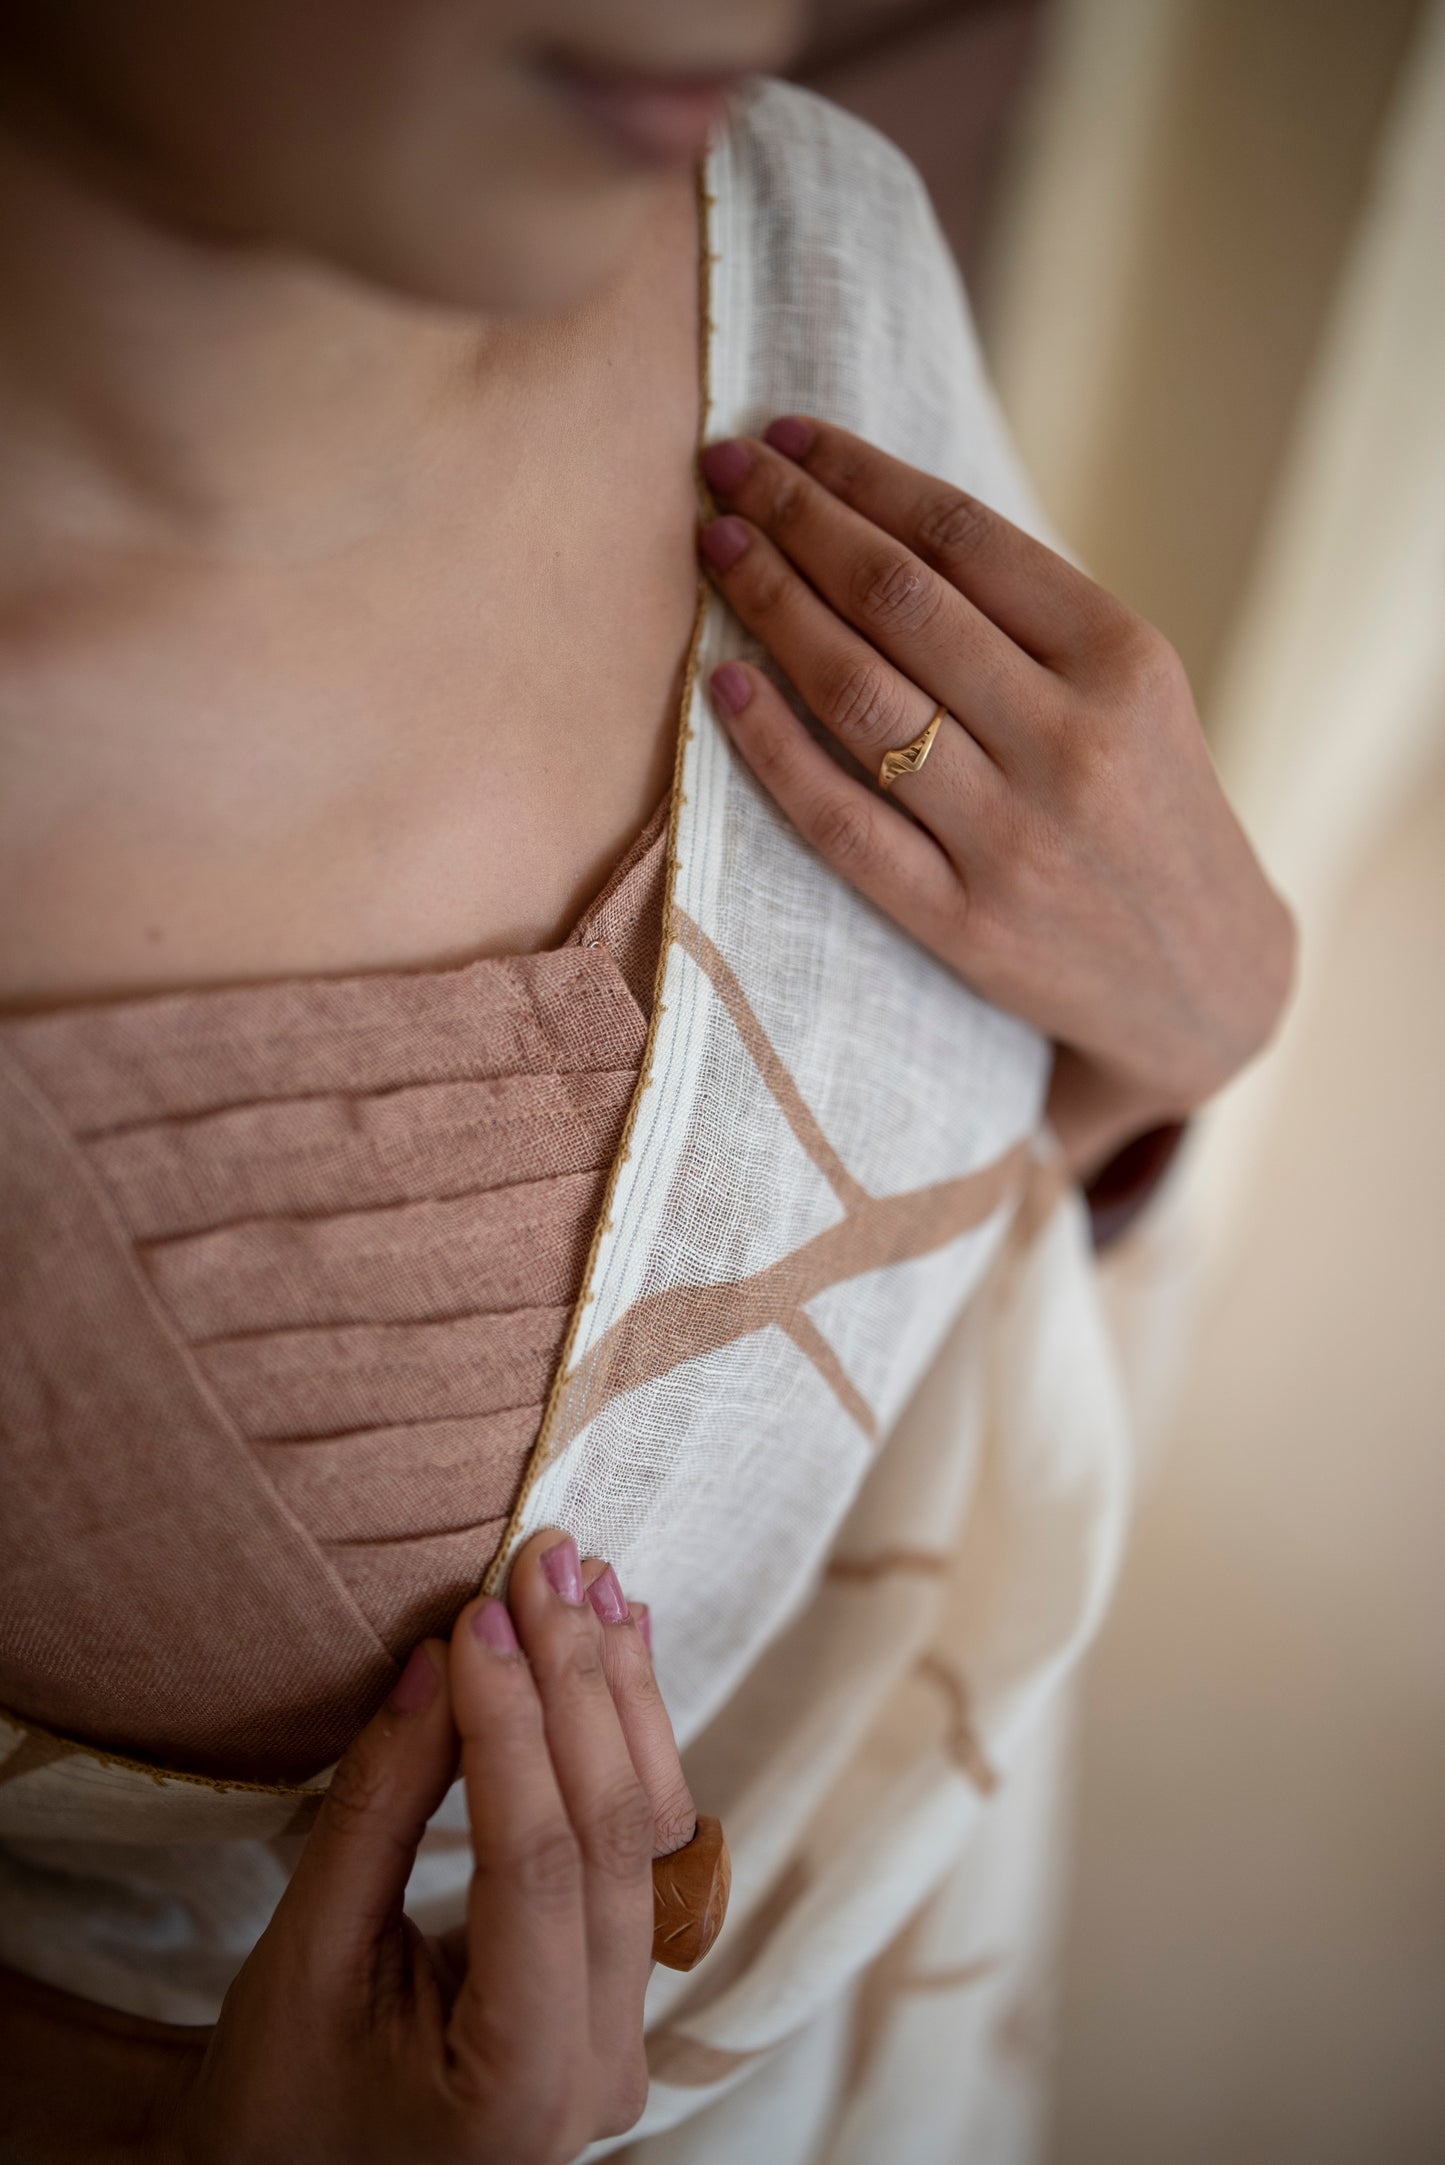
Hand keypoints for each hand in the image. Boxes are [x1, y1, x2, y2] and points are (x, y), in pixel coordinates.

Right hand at [151, 1532, 690, 2164]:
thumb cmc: (277, 2108)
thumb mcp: (305, 1965)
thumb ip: (378, 1811)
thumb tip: (436, 1659)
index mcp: (521, 2085)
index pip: (536, 1866)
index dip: (512, 1724)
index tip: (480, 1610)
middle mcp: (602, 2066)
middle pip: (614, 1840)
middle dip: (579, 1683)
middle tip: (546, 1560)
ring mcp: (625, 2032)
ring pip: (651, 1838)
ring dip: (618, 1699)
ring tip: (589, 1585)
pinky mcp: (620, 1992)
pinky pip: (641, 1852)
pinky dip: (628, 1745)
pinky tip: (614, 1656)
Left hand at [697, 420, 1295, 1177]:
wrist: (1201, 983)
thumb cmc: (1144, 808)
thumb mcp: (1130, 692)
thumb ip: (1029, 617)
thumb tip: (871, 513)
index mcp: (1121, 659)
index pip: (961, 535)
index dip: (858, 473)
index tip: (784, 435)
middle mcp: (1071, 740)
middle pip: (898, 599)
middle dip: (794, 517)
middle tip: (721, 470)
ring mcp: (1014, 837)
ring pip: (860, 694)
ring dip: (771, 605)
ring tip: (714, 548)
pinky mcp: (964, 923)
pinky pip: (841, 819)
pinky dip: (773, 744)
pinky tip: (722, 682)